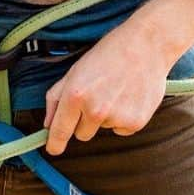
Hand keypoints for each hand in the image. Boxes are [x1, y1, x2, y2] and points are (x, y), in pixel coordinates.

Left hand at [43, 28, 170, 156]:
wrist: (145, 45)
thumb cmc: (109, 54)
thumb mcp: (74, 70)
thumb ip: (56, 97)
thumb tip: (48, 123)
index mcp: (75, 96)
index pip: (60, 131)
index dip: (54, 143)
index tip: (53, 149)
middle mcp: (95, 110)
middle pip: (81, 134)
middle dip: (84, 121)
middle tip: (96, 97)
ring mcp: (116, 118)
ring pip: (102, 129)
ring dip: (105, 117)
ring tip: (115, 91)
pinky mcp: (136, 122)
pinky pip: (121, 130)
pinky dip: (123, 118)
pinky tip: (128, 97)